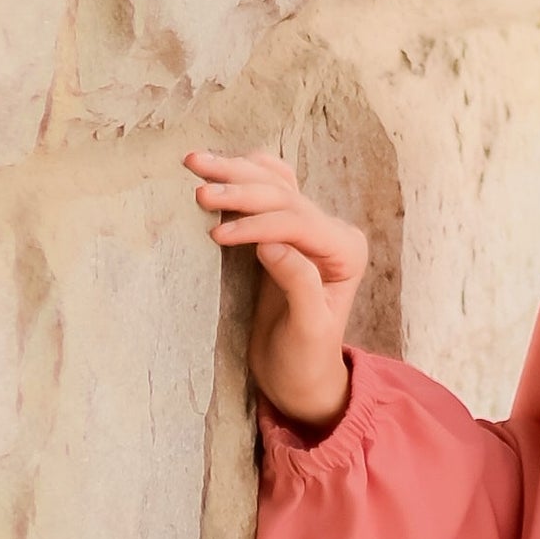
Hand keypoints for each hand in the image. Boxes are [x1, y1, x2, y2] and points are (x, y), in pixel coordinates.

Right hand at [185, 148, 366, 432]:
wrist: (299, 375)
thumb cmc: (305, 359)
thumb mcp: (306, 329)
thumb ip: (298, 284)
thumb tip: (270, 244)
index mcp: (345, 252)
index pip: (297, 223)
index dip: (256, 224)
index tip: (216, 236)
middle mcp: (331, 232)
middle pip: (283, 196)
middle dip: (239, 189)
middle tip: (197, 190)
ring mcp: (309, 227)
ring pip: (273, 184)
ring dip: (234, 171)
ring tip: (194, 163)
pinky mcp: (286, 230)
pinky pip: (268, 189)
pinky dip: (244, 174)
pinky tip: (222, 164)